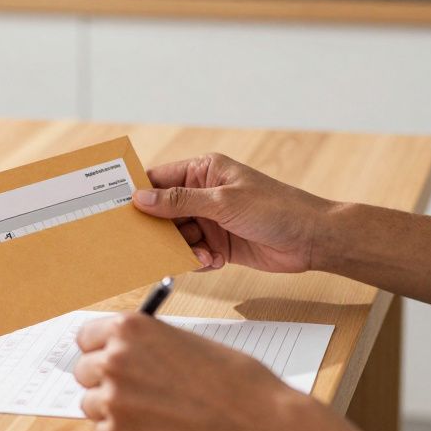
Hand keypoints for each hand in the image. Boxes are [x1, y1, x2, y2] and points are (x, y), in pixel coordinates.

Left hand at [73, 313, 303, 430]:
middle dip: (104, 379)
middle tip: (132, 389)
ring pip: (91, 403)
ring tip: (151, 411)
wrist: (256, 423)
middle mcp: (113, 361)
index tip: (106, 356)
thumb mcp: (185, 341)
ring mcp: (113, 402)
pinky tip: (156, 430)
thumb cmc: (233, 380)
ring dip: (113, 408)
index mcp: (129, 329)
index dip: (99, 348)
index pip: (85, 336)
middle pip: (83, 370)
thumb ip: (146, 344)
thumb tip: (122, 352)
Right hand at [135, 153, 333, 272]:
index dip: (138, 194)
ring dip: (182, 248)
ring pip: (177, 236)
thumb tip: (142, 199)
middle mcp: (204, 194)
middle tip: (148, 243)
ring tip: (199, 253)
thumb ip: (180, 202)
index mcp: (203, 170)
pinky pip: (193, 254)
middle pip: (163, 212)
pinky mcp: (219, 244)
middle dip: (159, 229)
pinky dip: (197, 260)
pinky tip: (213, 260)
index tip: (118, 210)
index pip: (159, 179)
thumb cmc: (277, 209)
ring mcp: (211, 220)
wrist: (312, 239)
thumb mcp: (223, 202)